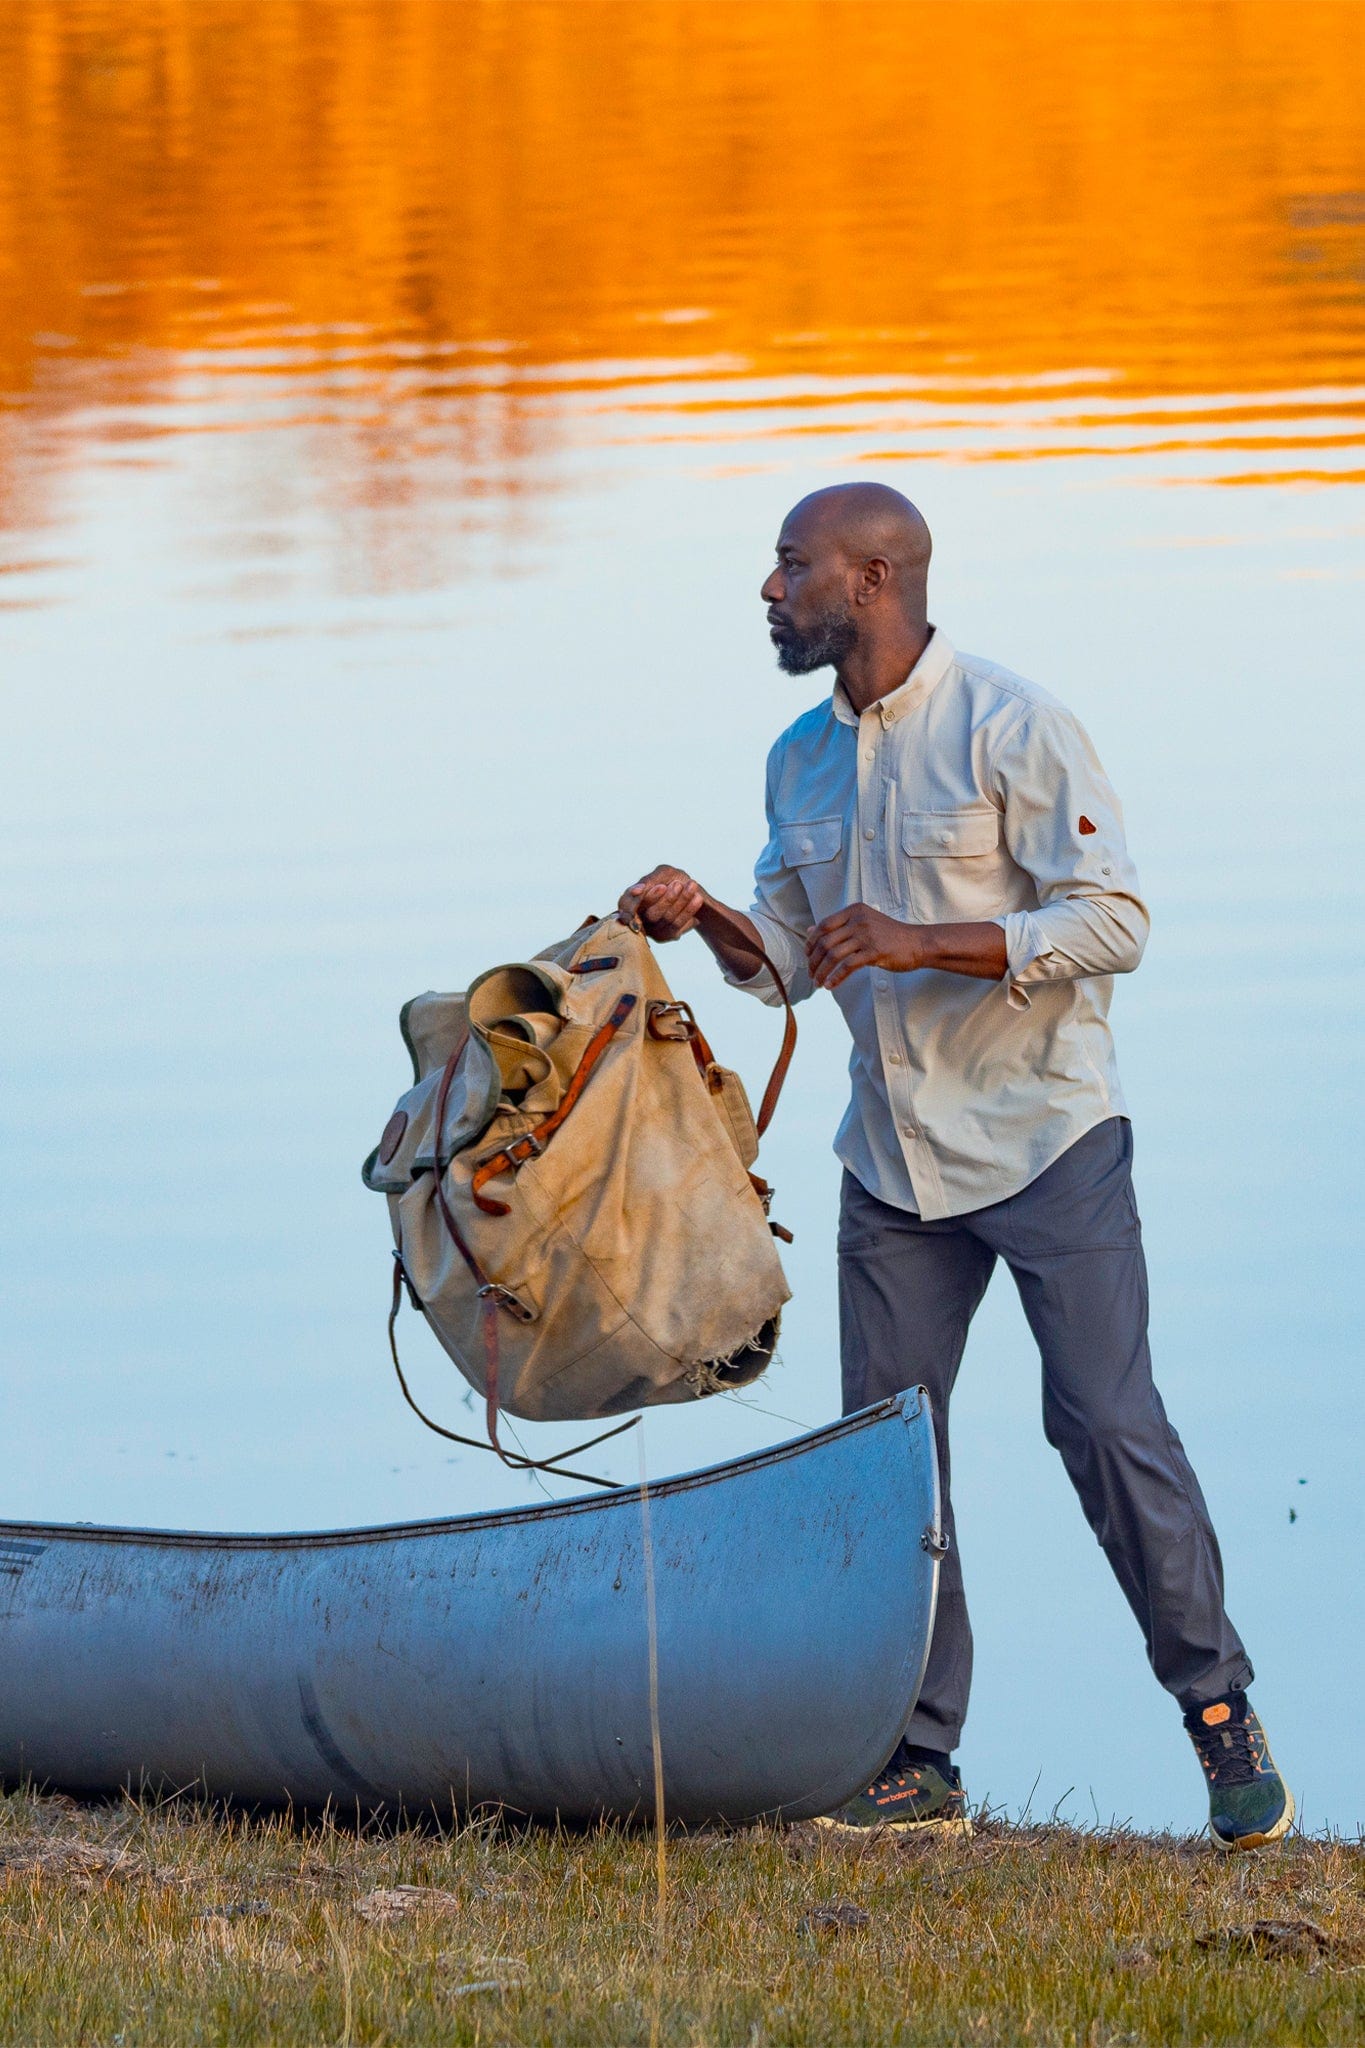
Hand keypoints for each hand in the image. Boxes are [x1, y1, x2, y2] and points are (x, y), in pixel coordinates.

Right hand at [618, 865, 705, 942]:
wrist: (692, 891)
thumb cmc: (673, 879)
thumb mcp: (663, 873)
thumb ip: (649, 880)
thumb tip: (637, 890)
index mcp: (631, 900)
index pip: (626, 904)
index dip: (636, 898)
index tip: (653, 887)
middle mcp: (638, 917)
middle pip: (650, 914)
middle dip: (667, 899)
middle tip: (678, 884)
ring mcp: (651, 929)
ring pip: (665, 919)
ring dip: (681, 901)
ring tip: (692, 885)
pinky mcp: (665, 935)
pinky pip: (677, 926)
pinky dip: (689, 910)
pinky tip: (697, 898)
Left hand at [805, 903, 923, 989]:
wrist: (917, 943)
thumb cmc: (889, 935)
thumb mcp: (863, 924)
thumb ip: (838, 926)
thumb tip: (810, 929)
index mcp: (854, 911)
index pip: (823, 925)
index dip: (811, 943)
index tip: (808, 957)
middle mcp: (859, 920)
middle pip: (825, 942)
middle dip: (813, 961)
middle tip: (811, 974)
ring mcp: (867, 935)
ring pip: (833, 955)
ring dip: (822, 972)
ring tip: (818, 983)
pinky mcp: (875, 952)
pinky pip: (847, 966)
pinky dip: (836, 978)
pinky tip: (831, 985)